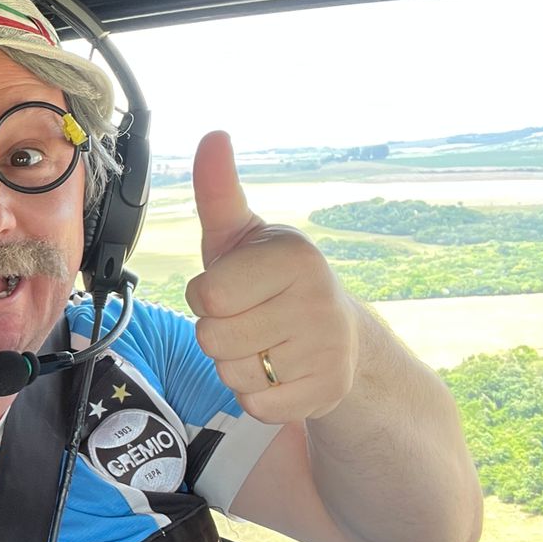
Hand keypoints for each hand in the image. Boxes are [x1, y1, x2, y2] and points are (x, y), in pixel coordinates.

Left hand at [184, 131, 359, 423]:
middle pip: (212, 338)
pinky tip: (279, 371)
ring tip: (265, 342)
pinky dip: (256, 395)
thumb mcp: (241, 233)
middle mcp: (318, 300)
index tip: (234, 287)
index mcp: (294, 256)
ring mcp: (327, 349)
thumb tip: (214, 136)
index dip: (207, 296)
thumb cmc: (269, 278)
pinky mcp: (327, 391)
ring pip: (231, 373)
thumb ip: (218, 190)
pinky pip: (254, 405)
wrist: (337, 333)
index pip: (205, 295)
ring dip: (236, 364)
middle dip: (218, 332)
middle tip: (249, 318)